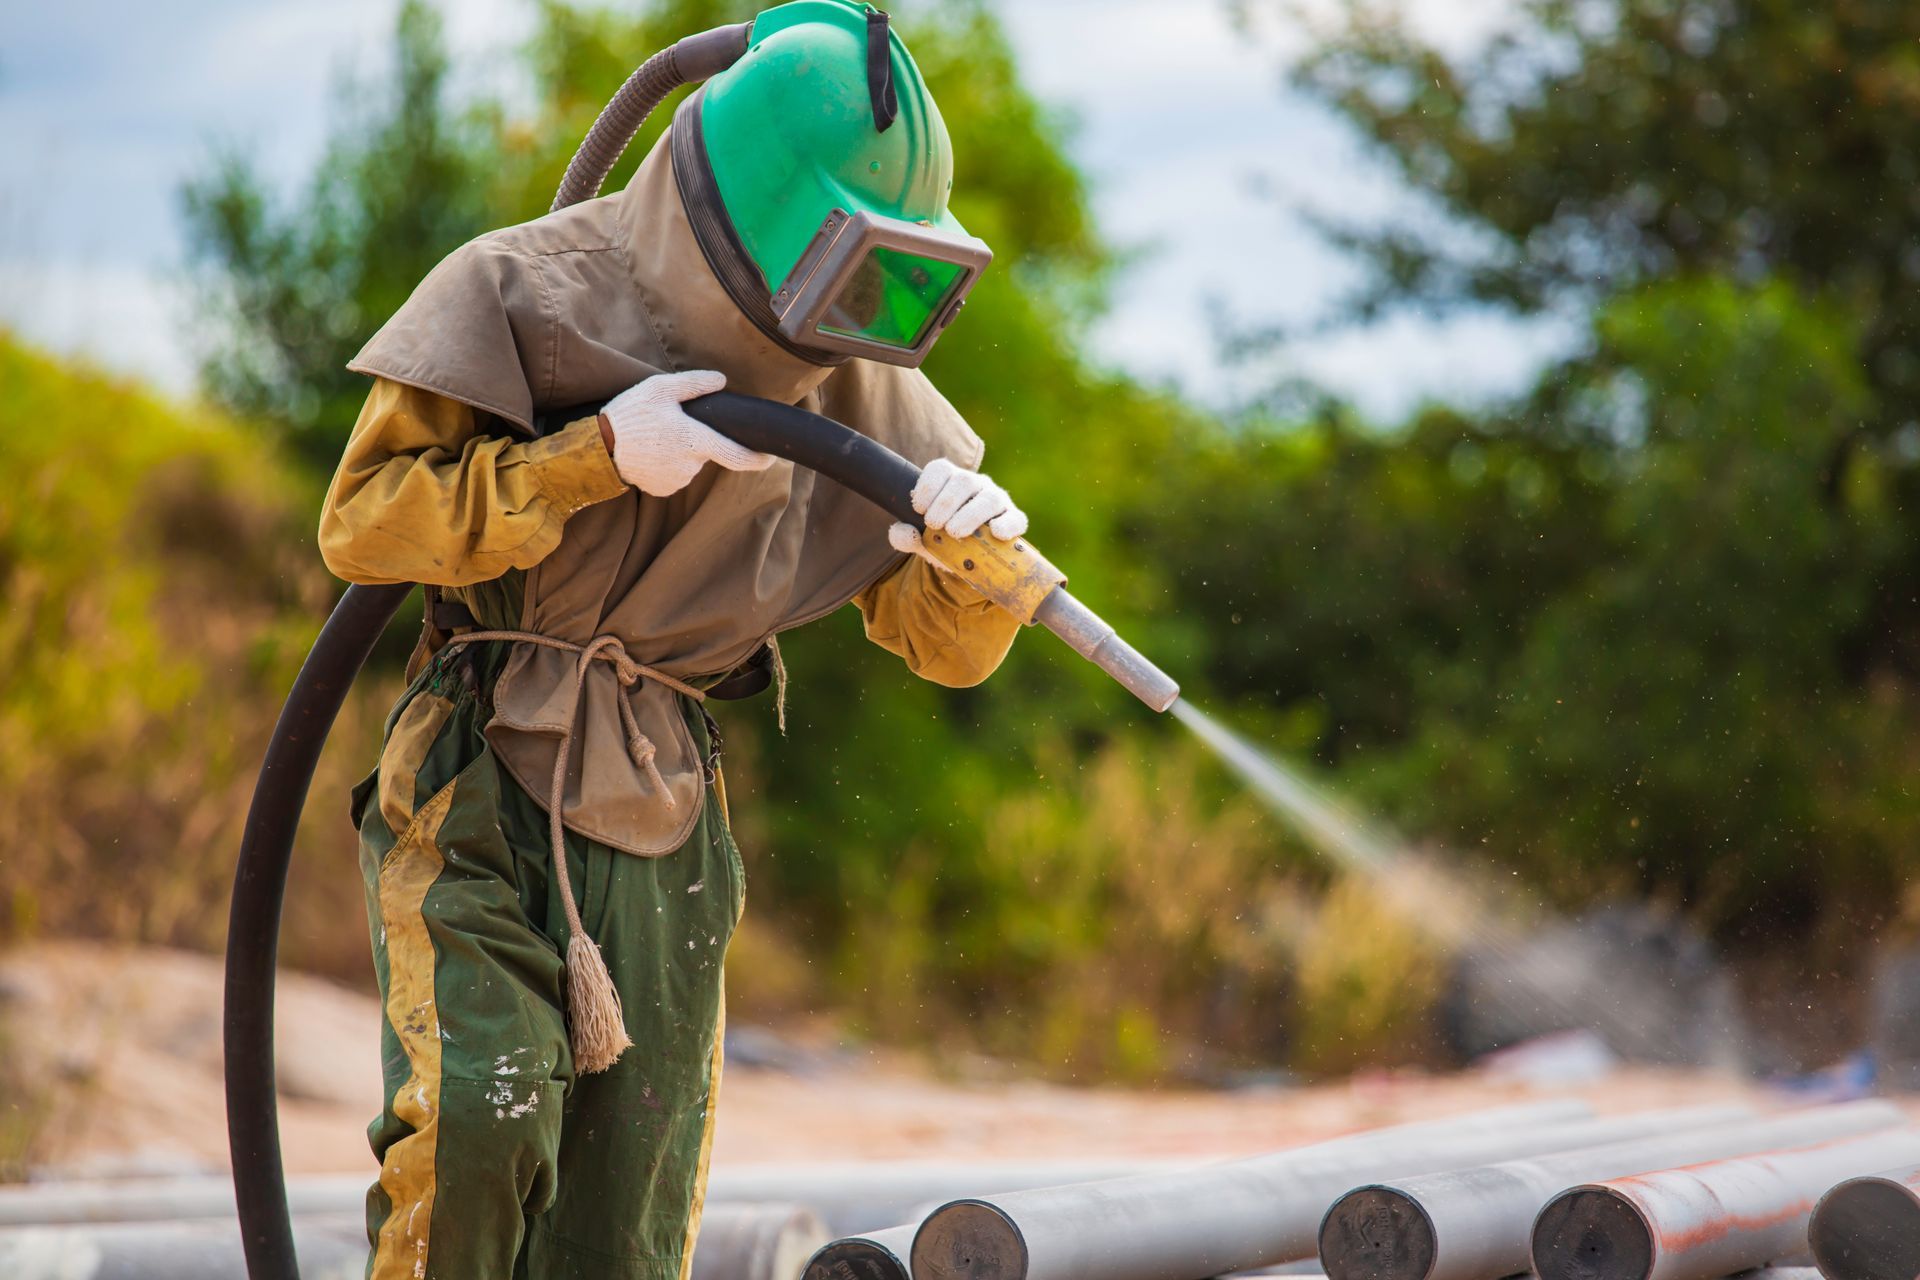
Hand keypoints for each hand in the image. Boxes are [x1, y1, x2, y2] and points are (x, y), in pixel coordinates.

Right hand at [599, 370, 773, 496]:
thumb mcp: (662, 388)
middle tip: (672, 425)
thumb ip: (695, 384)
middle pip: (707, 453)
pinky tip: (651, 452)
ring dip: (681, 452)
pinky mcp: (663, 489)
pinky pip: (675, 475)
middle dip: (698, 440)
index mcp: (695, 440)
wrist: (600, 446)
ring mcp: (676, 480)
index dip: (757, 459)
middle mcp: (690, 465)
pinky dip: (668, 465)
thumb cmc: (632, 413)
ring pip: (690, 464)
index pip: (737, 455)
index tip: (771, 457)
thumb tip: (721, 380)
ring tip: (656, 437)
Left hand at [888, 458, 1026, 568]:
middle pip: (963, 481)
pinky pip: (1015, 518)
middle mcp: (975, 485)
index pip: (940, 469)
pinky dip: (1007, 524)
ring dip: (970, 514)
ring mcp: (996, 501)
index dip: (927, 486)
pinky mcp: (1013, 520)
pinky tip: (996, 533)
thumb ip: (903, 536)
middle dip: (945, 503)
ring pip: (989, 498)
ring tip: (954, 532)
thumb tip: (902, 531)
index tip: (918, 508)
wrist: (968, 560)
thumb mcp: (920, 540)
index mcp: (950, 482)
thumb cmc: (942, 541)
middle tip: (934, 524)